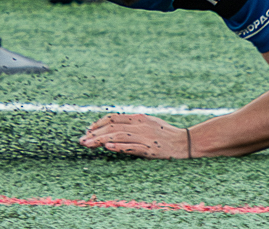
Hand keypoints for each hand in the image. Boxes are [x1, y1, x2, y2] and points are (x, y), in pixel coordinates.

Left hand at [79, 113, 194, 158]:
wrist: (186, 142)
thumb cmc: (166, 133)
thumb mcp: (149, 122)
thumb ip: (133, 123)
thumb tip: (116, 126)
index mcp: (138, 118)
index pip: (113, 118)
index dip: (99, 123)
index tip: (88, 130)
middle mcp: (140, 125)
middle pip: (112, 127)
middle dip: (95, 133)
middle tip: (82, 140)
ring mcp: (145, 137)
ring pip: (118, 136)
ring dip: (101, 140)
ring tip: (88, 144)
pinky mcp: (150, 149)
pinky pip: (132, 147)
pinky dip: (119, 147)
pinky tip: (108, 147)